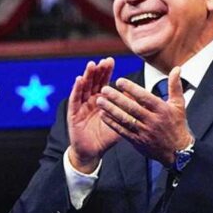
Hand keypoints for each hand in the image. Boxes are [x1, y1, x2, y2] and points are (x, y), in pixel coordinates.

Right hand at [66, 58, 119, 172]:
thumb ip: (127, 109)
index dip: (106, 72)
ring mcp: (81, 105)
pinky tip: (79, 80)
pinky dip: (76, 89)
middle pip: (93, 82)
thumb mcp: (120, 122)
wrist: (92, 151)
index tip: (111, 60)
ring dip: (87, 75)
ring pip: (84, 87)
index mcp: (101, 100)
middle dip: (98, 70)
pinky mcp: (73, 113)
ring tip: (92, 65)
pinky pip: (75, 99)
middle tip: (104, 60)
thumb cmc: (106, 137)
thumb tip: (139, 96)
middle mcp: (90, 100)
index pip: (103, 82)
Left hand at [97, 66, 193, 164]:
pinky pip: (122, 131)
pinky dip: (111, 123)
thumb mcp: (179, 105)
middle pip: (132, 108)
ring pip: (125, 119)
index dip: (131, 89)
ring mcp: (144, 132)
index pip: (144, 97)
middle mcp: (152, 121)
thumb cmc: (177, 125)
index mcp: (162, 110)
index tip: (118, 81)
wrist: (177, 152)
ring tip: (99, 101)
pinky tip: (102, 115)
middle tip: (104, 89)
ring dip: (111, 110)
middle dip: (116, 98)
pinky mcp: (137, 141)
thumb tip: (176, 68)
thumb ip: (175, 86)